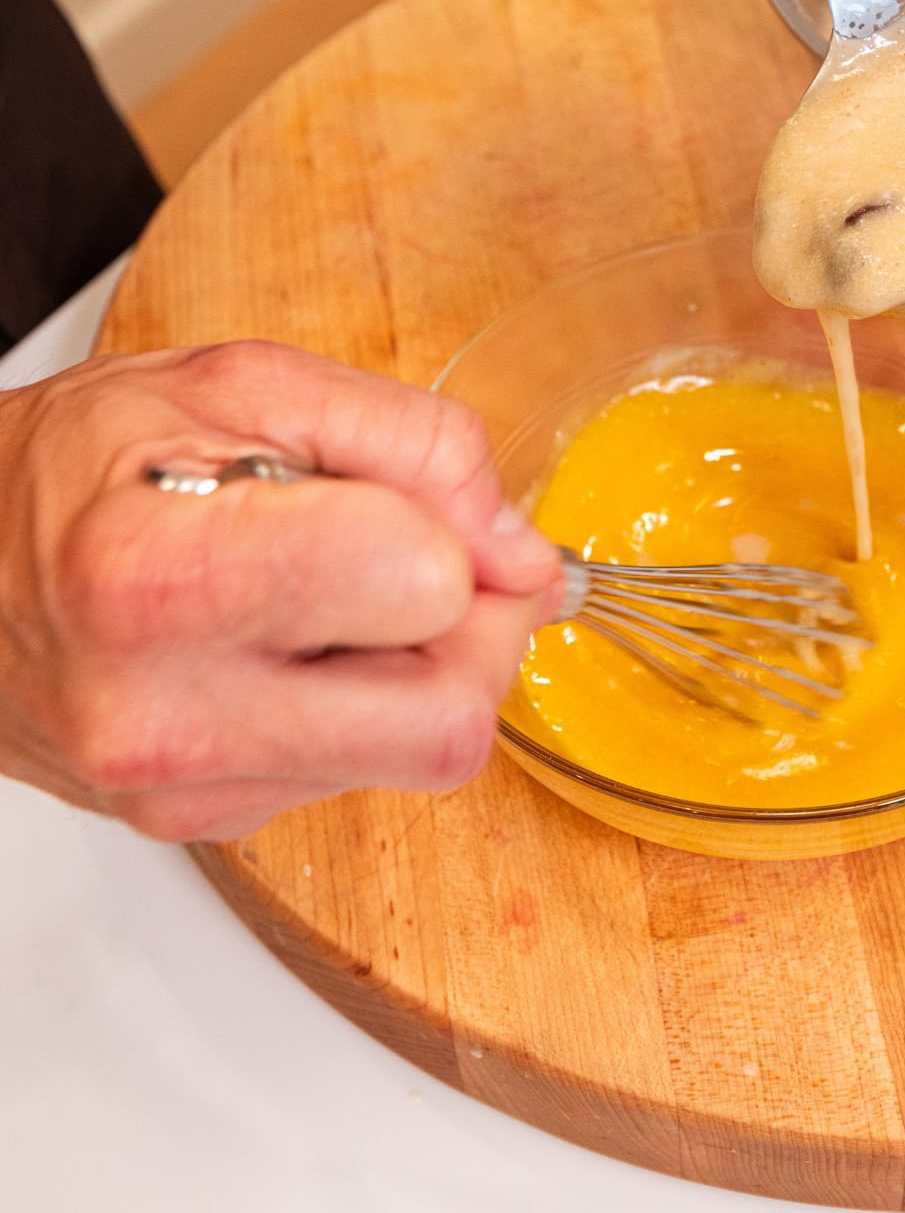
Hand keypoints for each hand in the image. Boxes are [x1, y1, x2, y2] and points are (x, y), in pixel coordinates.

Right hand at [0, 342, 561, 841]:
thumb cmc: (76, 464)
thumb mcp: (242, 383)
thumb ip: (412, 442)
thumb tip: (520, 549)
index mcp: (163, 575)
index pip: (423, 587)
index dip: (450, 534)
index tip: (410, 506)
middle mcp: (167, 713)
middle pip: (451, 721)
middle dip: (472, 630)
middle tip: (415, 561)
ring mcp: (184, 792)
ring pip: (422, 759)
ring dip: (419, 669)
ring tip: (329, 593)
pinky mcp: (204, 828)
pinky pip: (360, 776)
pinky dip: (362, 706)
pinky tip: (290, 645)